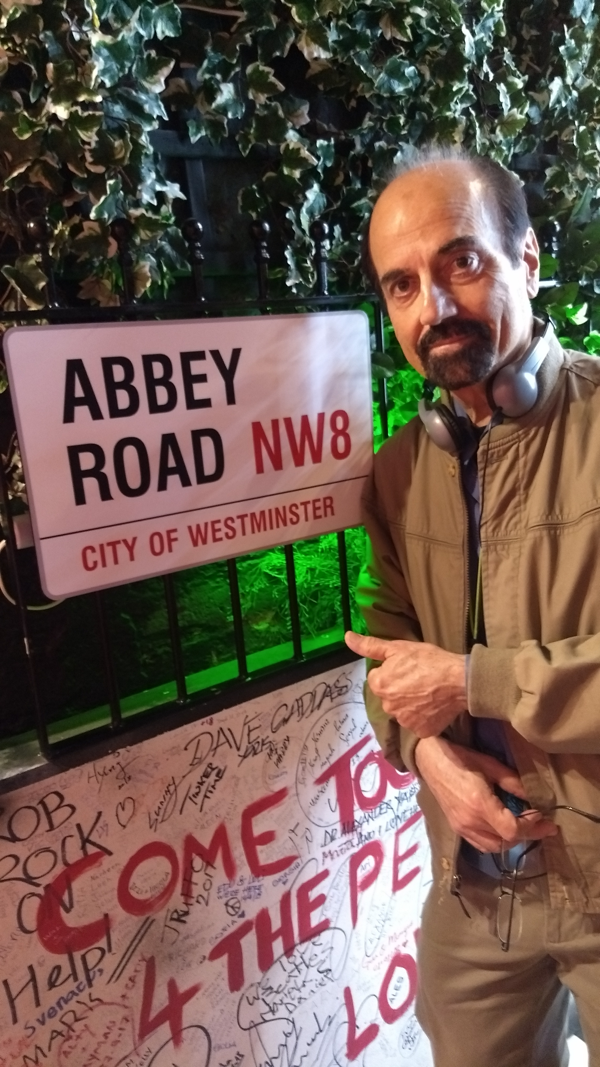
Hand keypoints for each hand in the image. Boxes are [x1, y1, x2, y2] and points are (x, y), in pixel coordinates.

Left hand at [345, 630, 465, 736]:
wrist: (459, 680)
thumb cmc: (428, 660)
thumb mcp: (398, 648)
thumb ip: (369, 646)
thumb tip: (347, 637)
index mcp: (379, 685)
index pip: (378, 678)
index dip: (392, 671)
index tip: (408, 668)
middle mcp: (387, 706)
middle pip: (389, 696)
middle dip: (399, 689)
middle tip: (419, 680)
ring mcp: (404, 721)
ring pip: (402, 711)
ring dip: (410, 704)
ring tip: (427, 692)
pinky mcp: (421, 732)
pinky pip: (417, 723)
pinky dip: (423, 717)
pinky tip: (433, 706)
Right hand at [414, 736, 558, 851]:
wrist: (429, 760)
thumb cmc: (460, 757)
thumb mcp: (490, 765)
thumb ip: (513, 782)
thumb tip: (535, 796)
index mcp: (480, 804)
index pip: (512, 830)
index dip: (532, 827)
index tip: (543, 817)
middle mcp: (470, 821)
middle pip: (506, 841)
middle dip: (527, 834)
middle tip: (541, 823)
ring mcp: (462, 827)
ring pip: (494, 847)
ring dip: (512, 840)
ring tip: (523, 826)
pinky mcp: (456, 828)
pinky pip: (481, 845)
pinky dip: (496, 841)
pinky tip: (502, 829)